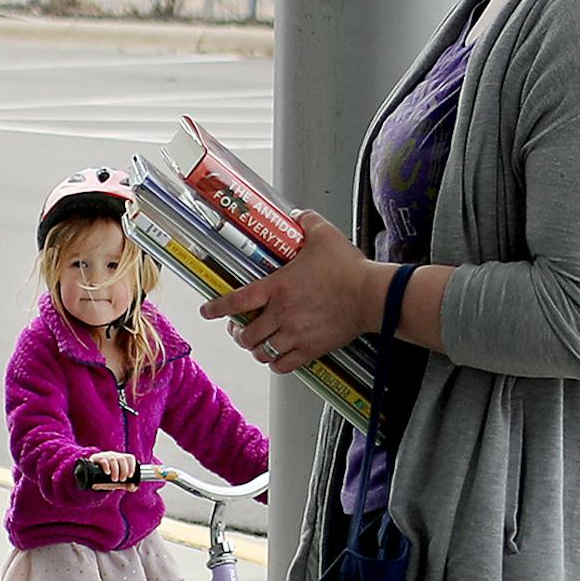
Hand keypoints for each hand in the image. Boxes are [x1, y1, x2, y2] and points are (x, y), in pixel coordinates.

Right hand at [77, 450, 139, 488]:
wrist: (93, 479)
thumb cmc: (108, 478)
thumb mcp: (118, 482)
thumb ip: (127, 485)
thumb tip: (133, 487)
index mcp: (122, 459)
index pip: (130, 458)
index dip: (132, 466)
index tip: (130, 476)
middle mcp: (114, 456)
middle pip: (122, 459)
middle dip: (124, 470)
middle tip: (122, 479)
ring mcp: (105, 456)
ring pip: (113, 460)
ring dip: (116, 470)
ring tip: (114, 479)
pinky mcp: (96, 458)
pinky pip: (103, 460)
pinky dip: (106, 467)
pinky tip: (107, 473)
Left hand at [201, 211, 379, 373]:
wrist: (372, 296)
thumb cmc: (348, 268)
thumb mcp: (324, 234)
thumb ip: (306, 222)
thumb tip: (298, 215)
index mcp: (278, 287)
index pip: (237, 300)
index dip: (217, 308)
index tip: (207, 311)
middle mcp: (281, 314)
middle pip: (245, 334)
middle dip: (238, 333)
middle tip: (239, 329)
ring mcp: (295, 334)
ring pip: (261, 352)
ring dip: (256, 349)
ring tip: (257, 344)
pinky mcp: (311, 349)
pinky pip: (284, 366)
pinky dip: (276, 364)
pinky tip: (278, 358)